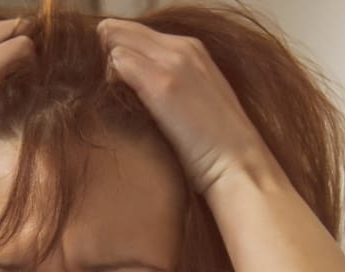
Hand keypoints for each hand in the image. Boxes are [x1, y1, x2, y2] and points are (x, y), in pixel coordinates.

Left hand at [97, 18, 269, 195]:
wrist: (239, 165)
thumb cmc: (215, 146)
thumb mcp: (193, 103)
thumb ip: (168, 85)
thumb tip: (132, 86)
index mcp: (192, 49)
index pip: (136, 34)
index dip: (117, 54)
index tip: (114, 83)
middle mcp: (183, 47)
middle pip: (121, 32)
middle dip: (105, 57)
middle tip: (106, 92)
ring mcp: (173, 63)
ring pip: (115, 43)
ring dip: (106, 72)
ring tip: (114, 103)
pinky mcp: (162, 84)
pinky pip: (117, 63)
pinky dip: (109, 82)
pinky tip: (117, 108)